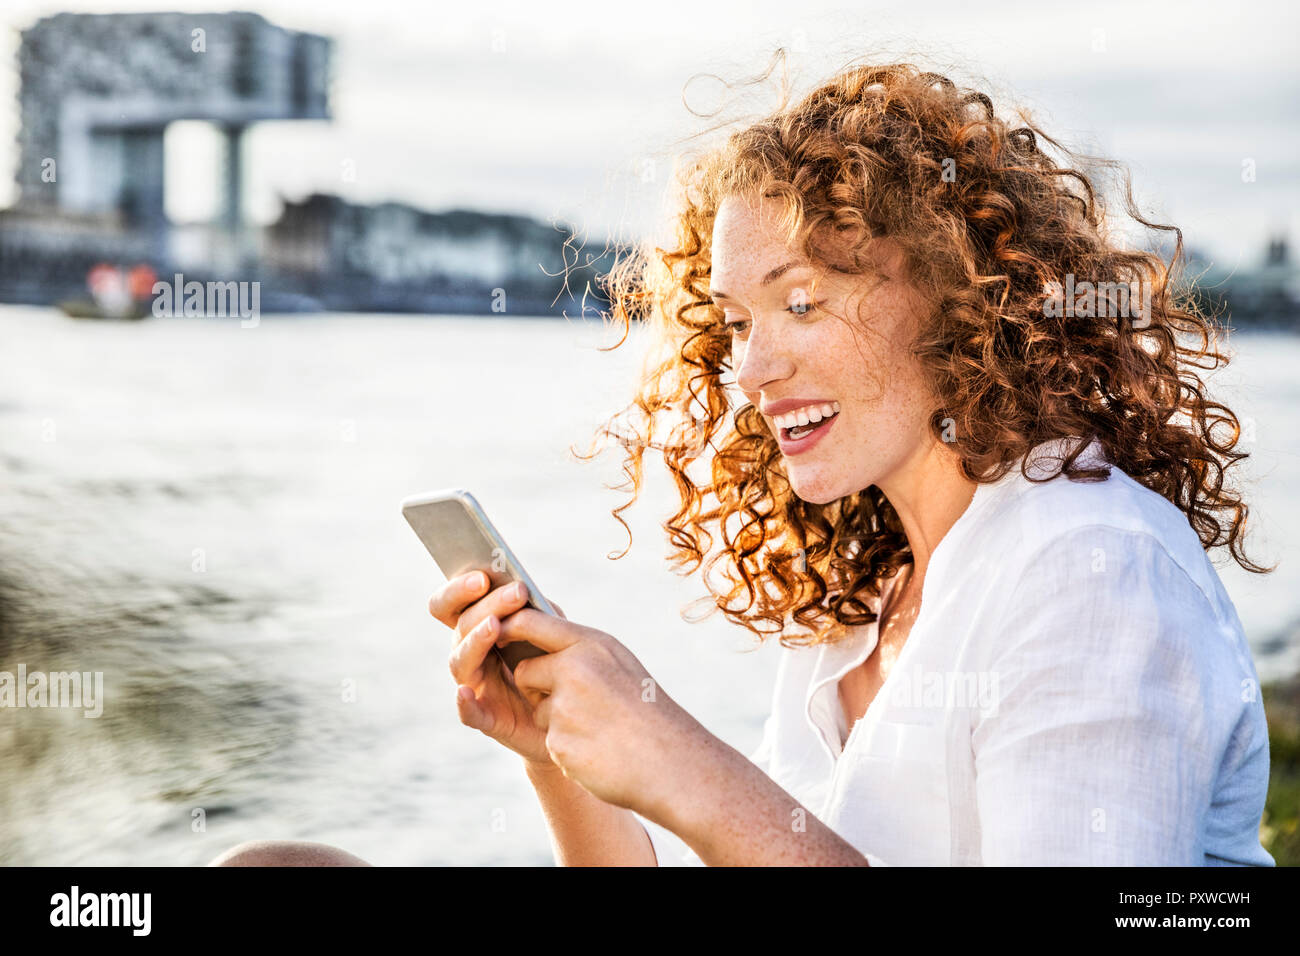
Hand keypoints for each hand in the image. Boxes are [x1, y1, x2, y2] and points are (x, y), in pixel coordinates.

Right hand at [429, 571, 567, 766]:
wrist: (573, 714)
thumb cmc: (556, 665)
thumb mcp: (550, 632)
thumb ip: (536, 612)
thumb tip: (522, 588)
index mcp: (479, 629)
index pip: (453, 605)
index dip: (459, 588)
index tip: (484, 576)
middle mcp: (470, 655)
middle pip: (460, 626)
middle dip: (486, 606)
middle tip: (516, 592)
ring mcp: (475, 686)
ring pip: (461, 661)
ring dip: (476, 640)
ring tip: (495, 626)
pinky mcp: (486, 719)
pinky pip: (468, 712)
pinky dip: (463, 703)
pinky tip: (465, 693)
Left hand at [494, 607, 700, 814]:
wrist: (671, 761)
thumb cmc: (647, 710)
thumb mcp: (618, 664)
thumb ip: (580, 650)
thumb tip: (538, 637)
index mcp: (591, 645)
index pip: (533, 621)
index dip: (511, 625)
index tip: (501, 630)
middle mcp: (574, 670)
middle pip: (524, 671)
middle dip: (537, 687)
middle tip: (576, 700)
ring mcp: (565, 708)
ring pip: (538, 711)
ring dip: (558, 720)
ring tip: (598, 727)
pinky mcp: (558, 743)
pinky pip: (549, 739)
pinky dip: (569, 746)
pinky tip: (597, 748)